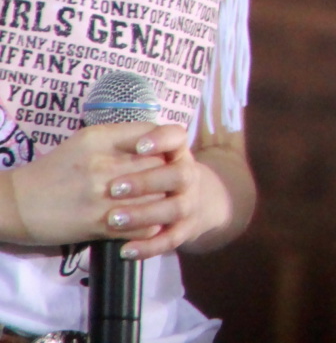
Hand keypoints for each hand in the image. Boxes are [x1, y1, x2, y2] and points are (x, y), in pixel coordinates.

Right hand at [5, 123, 172, 247]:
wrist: (15, 204)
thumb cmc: (54, 169)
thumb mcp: (86, 141)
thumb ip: (121, 137)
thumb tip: (157, 140)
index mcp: (102, 139)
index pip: (153, 135)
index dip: (166, 146)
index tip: (165, 155)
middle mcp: (104, 166)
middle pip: (159, 167)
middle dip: (169, 174)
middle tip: (171, 181)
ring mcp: (102, 197)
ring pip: (155, 197)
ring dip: (163, 202)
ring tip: (163, 202)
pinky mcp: (98, 225)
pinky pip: (140, 226)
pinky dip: (150, 226)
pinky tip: (151, 223)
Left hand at [99, 124, 233, 258]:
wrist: (189, 202)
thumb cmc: (150, 174)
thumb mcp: (141, 155)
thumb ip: (126, 145)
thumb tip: (94, 144)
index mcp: (175, 152)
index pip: (176, 137)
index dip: (161, 140)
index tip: (139, 146)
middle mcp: (187, 176)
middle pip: (178, 174)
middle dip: (148, 181)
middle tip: (114, 188)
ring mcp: (188, 203)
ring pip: (174, 208)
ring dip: (146, 213)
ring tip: (113, 219)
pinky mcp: (183, 230)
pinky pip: (170, 240)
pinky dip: (149, 246)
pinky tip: (125, 250)